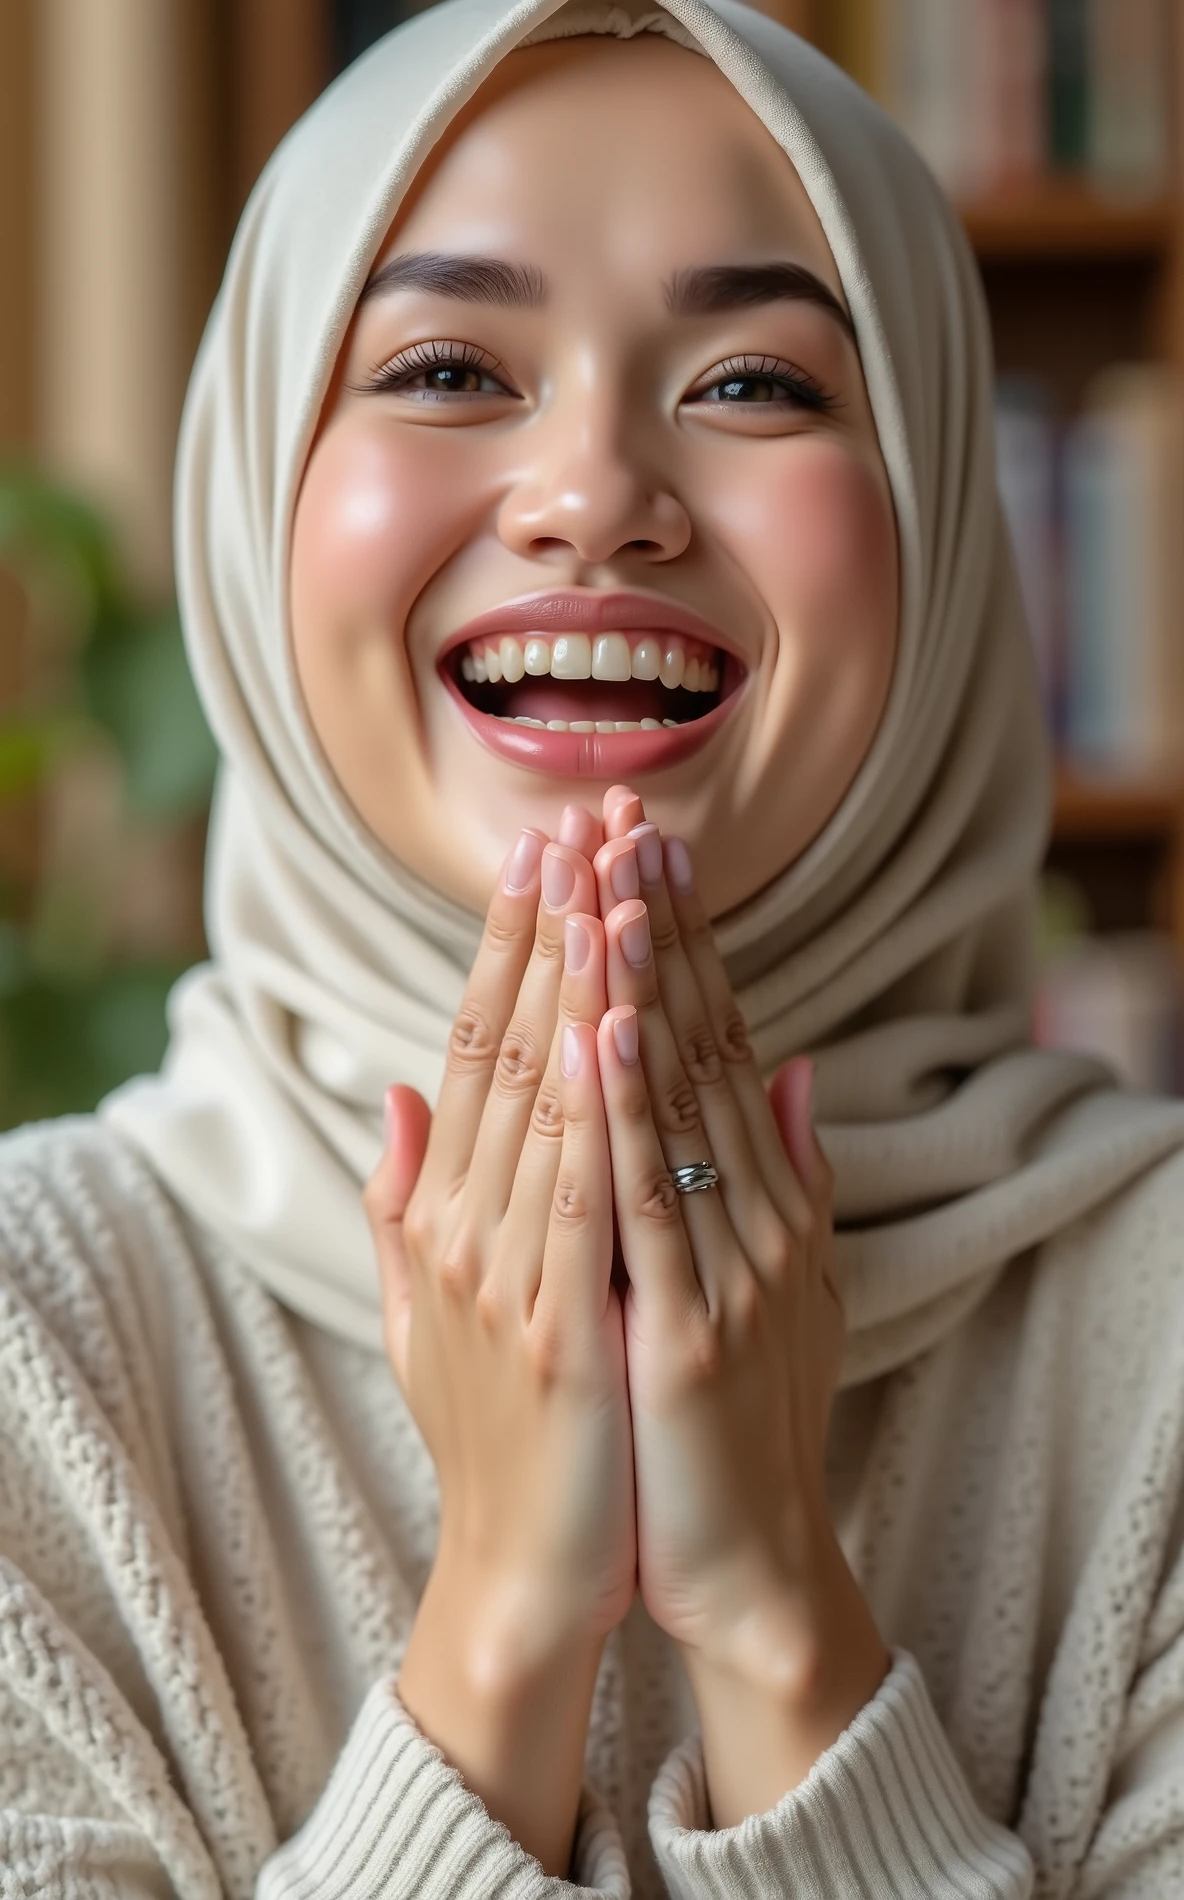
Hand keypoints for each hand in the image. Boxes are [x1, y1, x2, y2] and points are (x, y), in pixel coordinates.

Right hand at [365, 828, 635, 1872]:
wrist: (528, 1569)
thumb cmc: (501, 1428)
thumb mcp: (436, 1303)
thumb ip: (416, 1195)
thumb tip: (402, 1088)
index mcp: (452, 1212)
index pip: (479, 1047)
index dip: (510, 945)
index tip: (544, 851)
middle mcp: (469, 1226)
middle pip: (512, 1048)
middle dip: (551, 928)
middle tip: (580, 819)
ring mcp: (511, 1276)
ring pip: (545, 1099)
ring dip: (577, 981)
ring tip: (602, 879)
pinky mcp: (563, 1328)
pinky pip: (585, 1192)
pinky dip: (597, 1103)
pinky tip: (613, 1021)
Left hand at [593, 790, 888, 1822]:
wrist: (747, 1565)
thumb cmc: (726, 1420)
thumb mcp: (765, 1282)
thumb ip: (781, 1175)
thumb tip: (784, 1064)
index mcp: (752, 1198)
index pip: (710, 1039)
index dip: (679, 939)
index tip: (641, 844)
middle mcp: (754, 1214)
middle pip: (698, 1045)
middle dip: (657, 927)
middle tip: (625, 817)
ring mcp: (728, 1269)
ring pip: (676, 1103)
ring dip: (642, 986)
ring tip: (613, 883)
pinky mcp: (691, 1330)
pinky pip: (647, 1201)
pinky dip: (625, 1110)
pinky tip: (605, 1028)